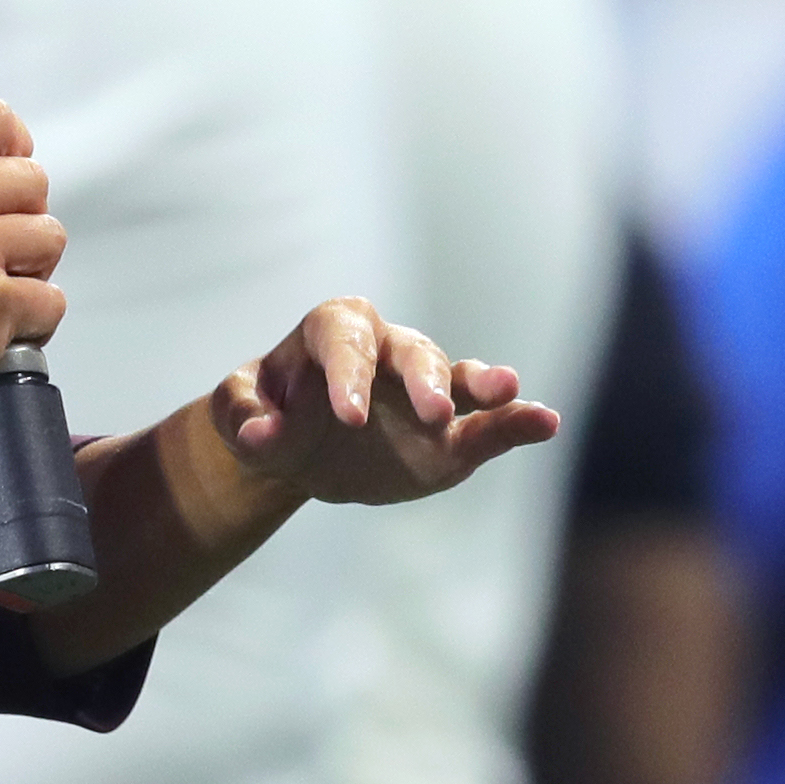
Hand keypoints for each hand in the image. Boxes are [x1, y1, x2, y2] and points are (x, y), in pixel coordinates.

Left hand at [203, 300, 560, 517]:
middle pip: (412, 352)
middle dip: (425, 378)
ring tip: (510, 393)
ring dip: (485, 387)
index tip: (349, 418)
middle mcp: (389, 349)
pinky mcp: (451, 434)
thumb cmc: (267, 418)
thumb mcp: (239, 417)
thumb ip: (241, 419)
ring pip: (459, 378)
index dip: (349, 375)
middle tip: (433, 412)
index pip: (345, 343)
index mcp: (334, 332)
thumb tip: (261, 432)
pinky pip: (488, 425)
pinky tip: (545, 423)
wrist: (301, 452)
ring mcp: (425, 389)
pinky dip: (517, 422)